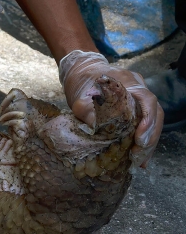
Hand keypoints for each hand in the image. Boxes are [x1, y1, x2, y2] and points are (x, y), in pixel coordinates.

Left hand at [59, 50, 163, 167]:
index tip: (140, 139)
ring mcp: (138, 97)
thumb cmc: (80, 82)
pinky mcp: (134, 107)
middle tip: (139, 156)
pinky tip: (138, 156)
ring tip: (140, 161)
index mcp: (129, 81)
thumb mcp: (79, 98)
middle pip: (155, 114)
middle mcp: (139, 88)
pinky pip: (143, 123)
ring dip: (148, 142)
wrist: (80, 71)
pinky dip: (141, 139)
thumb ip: (87, 111)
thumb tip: (97, 131)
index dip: (148, 120)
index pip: (148, 100)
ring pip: (152, 121)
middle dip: (150, 137)